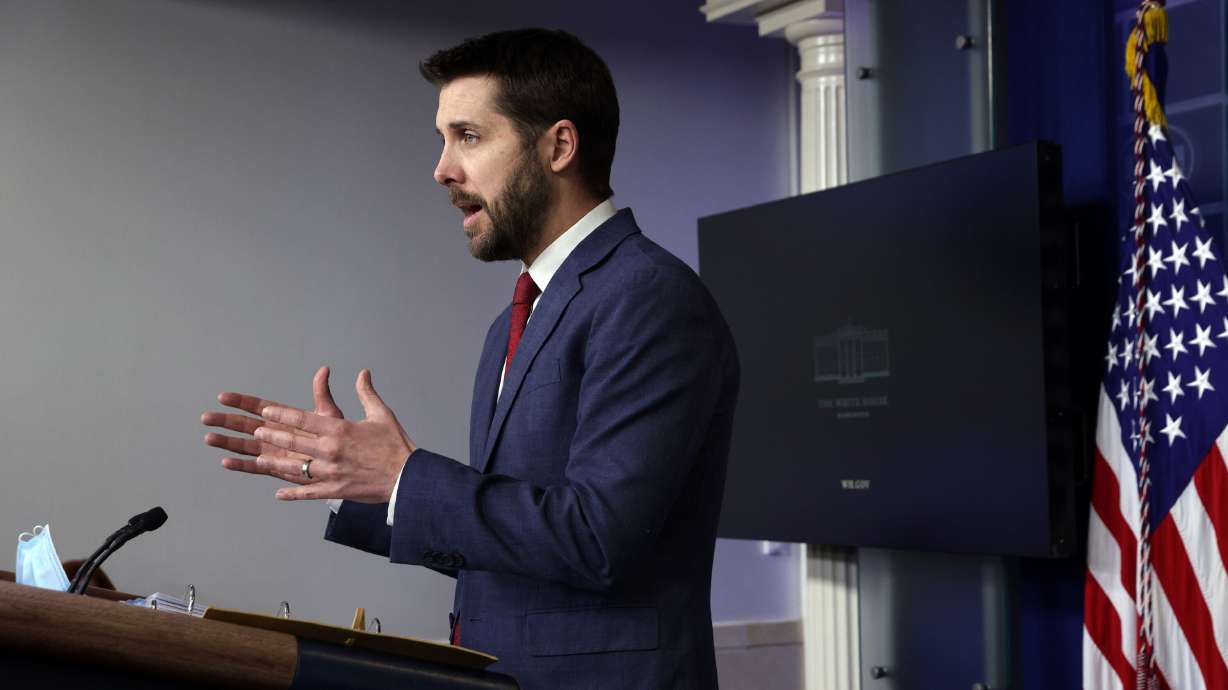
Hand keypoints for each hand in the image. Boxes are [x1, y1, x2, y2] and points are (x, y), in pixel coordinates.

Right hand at [204, 365, 343, 480]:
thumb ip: (321, 394)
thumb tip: (324, 370)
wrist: (342, 462)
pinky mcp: (277, 468)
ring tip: (209, 438)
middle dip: (226, 421)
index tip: (223, 396)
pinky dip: (241, 466)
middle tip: (206, 417)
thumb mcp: (328, 414)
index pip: (258, 407)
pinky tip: (226, 462)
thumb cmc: (335, 437)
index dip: (241, 402)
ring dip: (227, 443)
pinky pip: (256, 467)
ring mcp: (273, 451)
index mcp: (283, 418)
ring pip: (245, 446)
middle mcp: (274, 434)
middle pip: (245, 426)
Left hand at [217, 368, 414, 502]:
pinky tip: (279, 493)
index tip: (266, 412)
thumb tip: (362, 373)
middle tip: (257, 431)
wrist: (407, 477)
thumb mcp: (381, 414)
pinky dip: (292, 494)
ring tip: (260, 459)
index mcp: (340, 430)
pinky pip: (309, 492)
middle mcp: (331, 450)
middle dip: (273, 436)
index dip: (282, 415)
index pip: (304, 419)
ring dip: (276, 463)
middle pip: (294, 442)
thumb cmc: (395, 444)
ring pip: (296, 467)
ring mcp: (332, 472)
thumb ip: (366, 393)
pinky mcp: (336, 490)